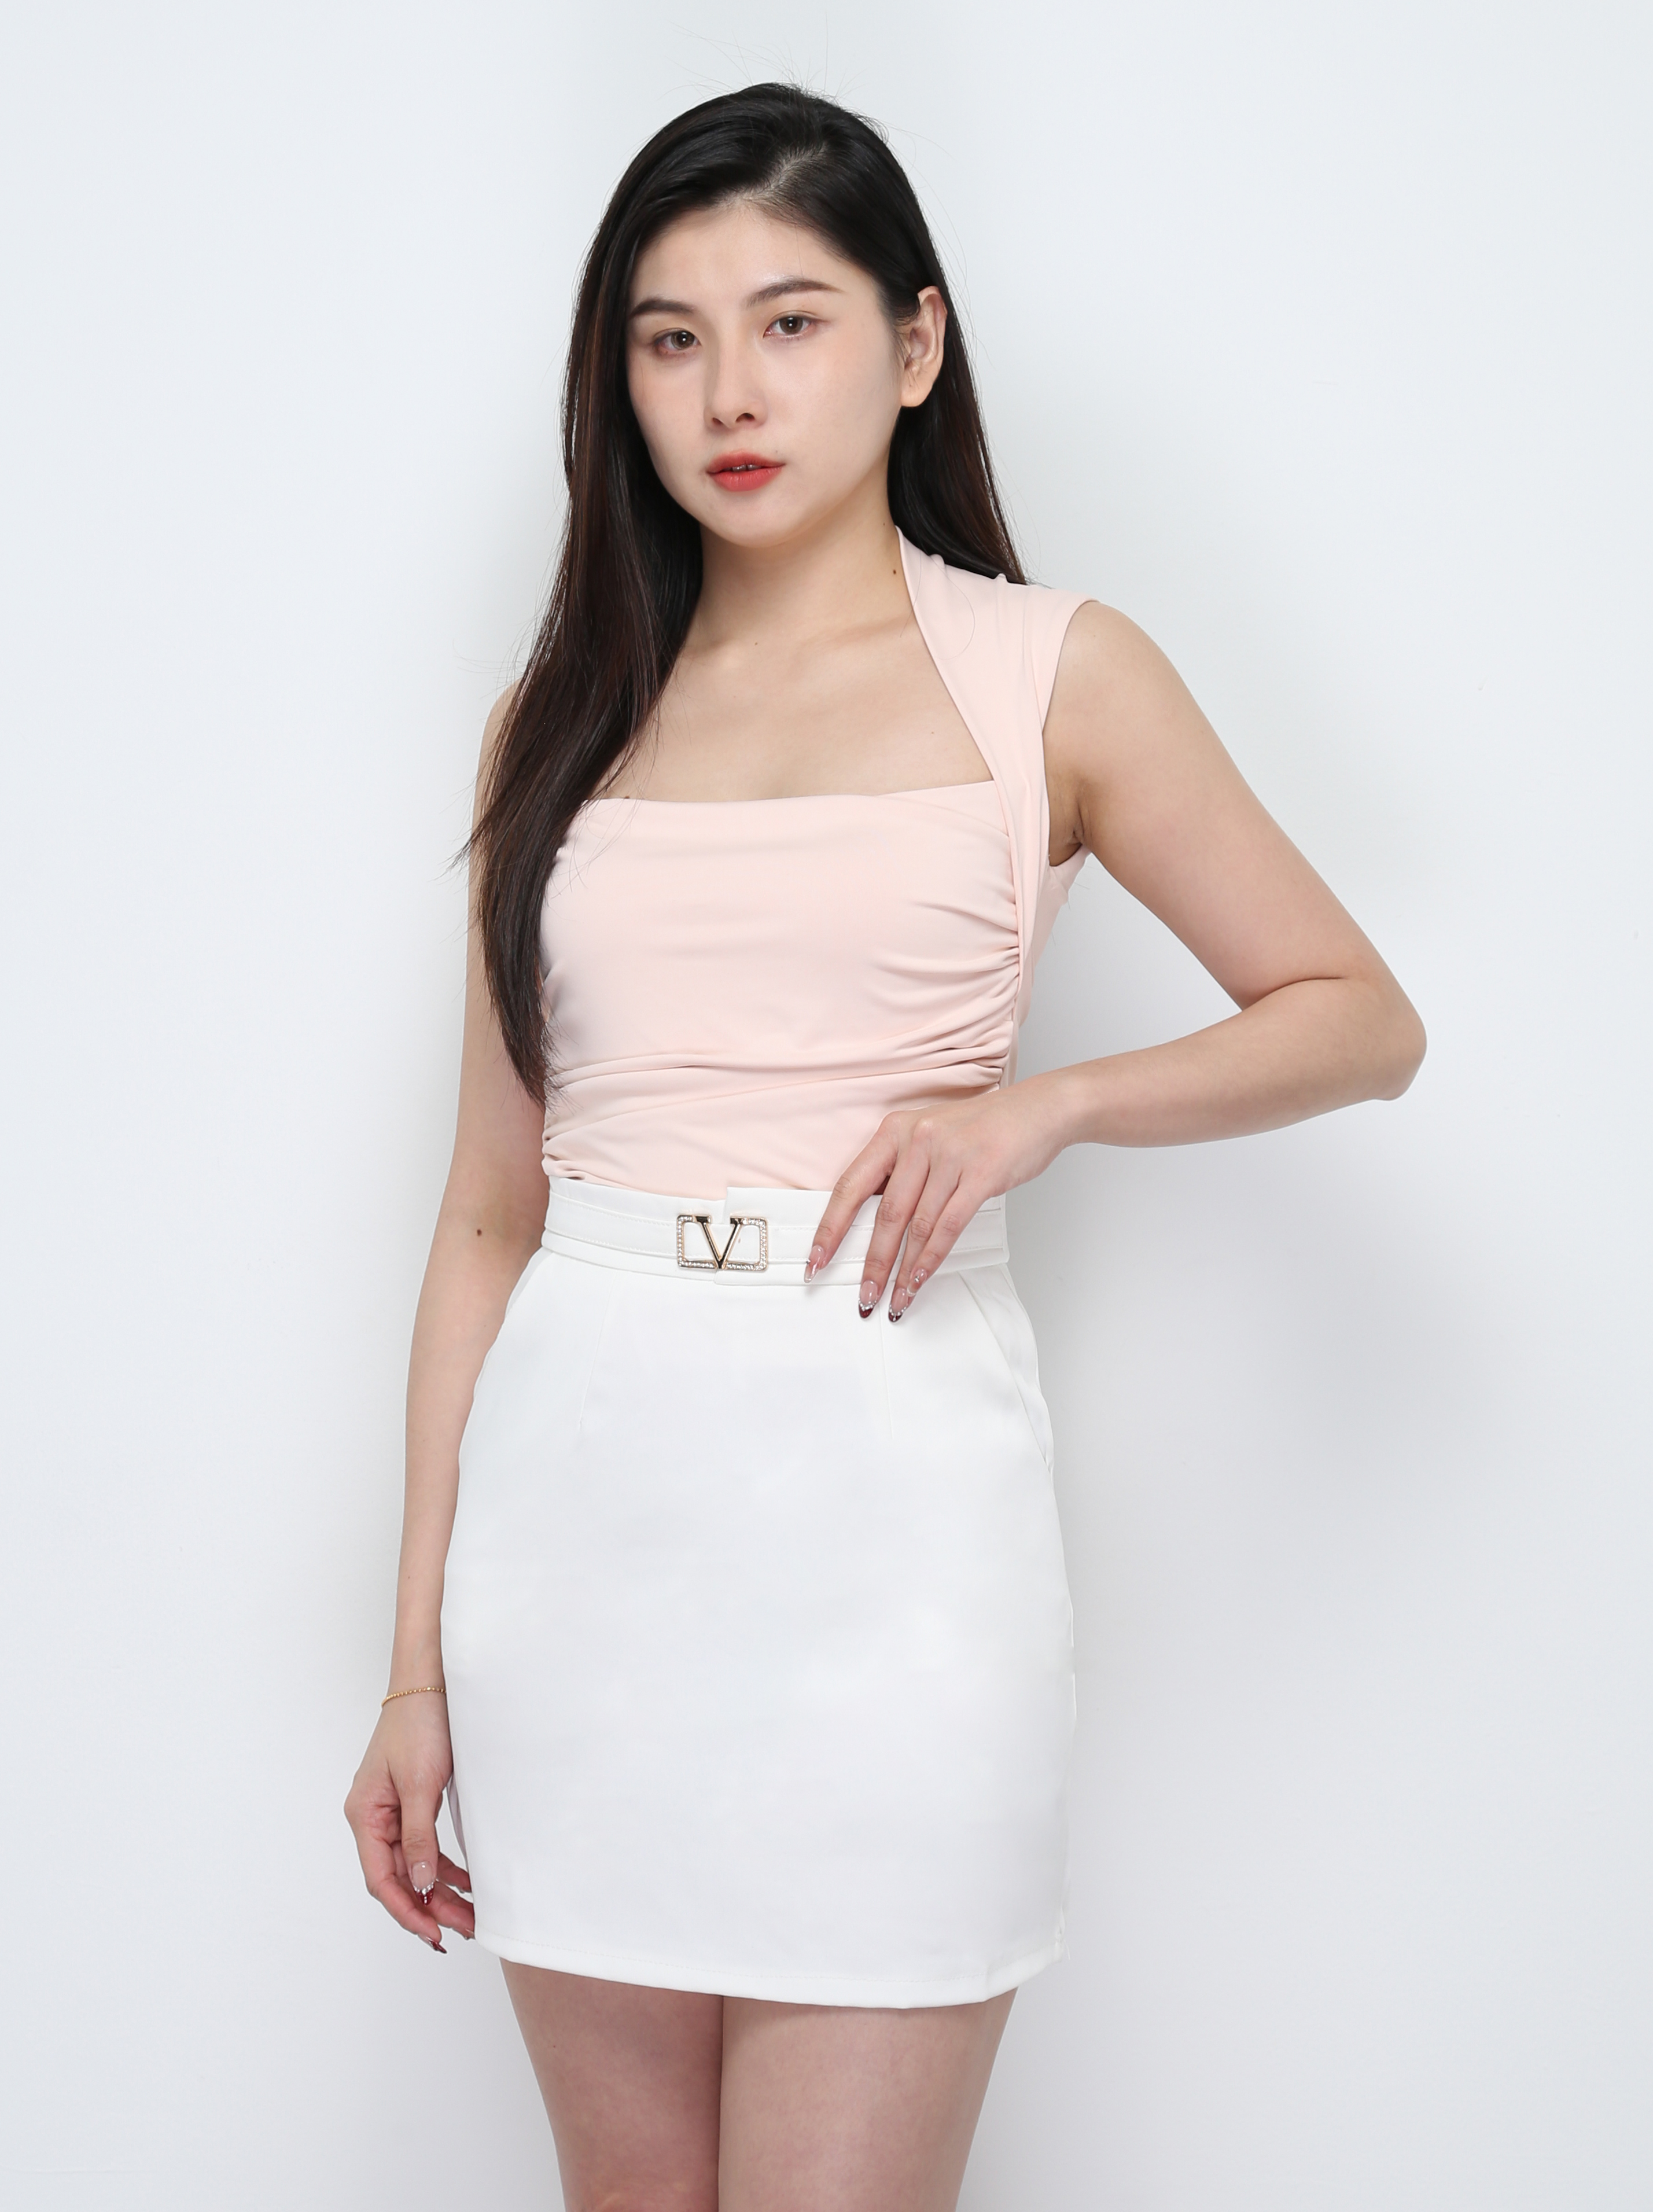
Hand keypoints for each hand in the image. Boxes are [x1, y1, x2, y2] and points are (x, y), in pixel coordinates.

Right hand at [344, 1695, 475, 1951]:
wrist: (431, 1682)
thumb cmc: (419, 1724)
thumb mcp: (422, 1784)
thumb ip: (420, 1836)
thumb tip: (423, 1884)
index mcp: (366, 1815)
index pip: (382, 1879)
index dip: (407, 1910)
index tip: (435, 1934)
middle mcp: (373, 1817)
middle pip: (398, 1877)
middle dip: (429, 1906)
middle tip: (465, 1929)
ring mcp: (392, 1810)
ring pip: (413, 1865)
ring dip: (439, 1890)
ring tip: (471, 1914)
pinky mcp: (412, 1801)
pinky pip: (424, 1846)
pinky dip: (443, 1866)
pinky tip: (466, 1881)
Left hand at [807, 1078, 1071, 1317]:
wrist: (1038, 1110)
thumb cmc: (982, 1129)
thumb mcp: (930, 1137)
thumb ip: (903, 1172)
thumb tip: (878, 1224)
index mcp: (894, 1130)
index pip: (851, 1185)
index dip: (831, 1227)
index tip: (817, 1261)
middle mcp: (916, 1140)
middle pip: (885, 1214)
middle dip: (871, 1262)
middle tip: (863, 1296)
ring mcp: (949, 1155)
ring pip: (917, 1226)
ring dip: (903, 1270)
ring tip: (894, 1299)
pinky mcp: (980, 1173)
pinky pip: (948, 1225)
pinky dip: (931, 1258)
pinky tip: (920, 1279)